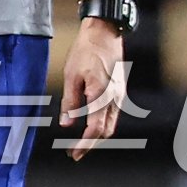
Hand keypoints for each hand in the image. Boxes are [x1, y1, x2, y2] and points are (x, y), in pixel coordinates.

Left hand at [58, 19, 125, 159]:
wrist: (105, 32)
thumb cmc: (86, 50)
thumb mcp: (71, 75)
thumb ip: (70, 101)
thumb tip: (67, 123)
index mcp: (102, 96)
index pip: (95, 129)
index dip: (84, 144)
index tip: (73, 153)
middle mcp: (115, 99)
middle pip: (106, 131)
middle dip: (91, 144)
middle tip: (75, 151)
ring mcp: (120, 95)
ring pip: (111, 124)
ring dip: (97, 135)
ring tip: (81, 141)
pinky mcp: (120, 90)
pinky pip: (113, 114)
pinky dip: (102, 123)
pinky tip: (91, 123)